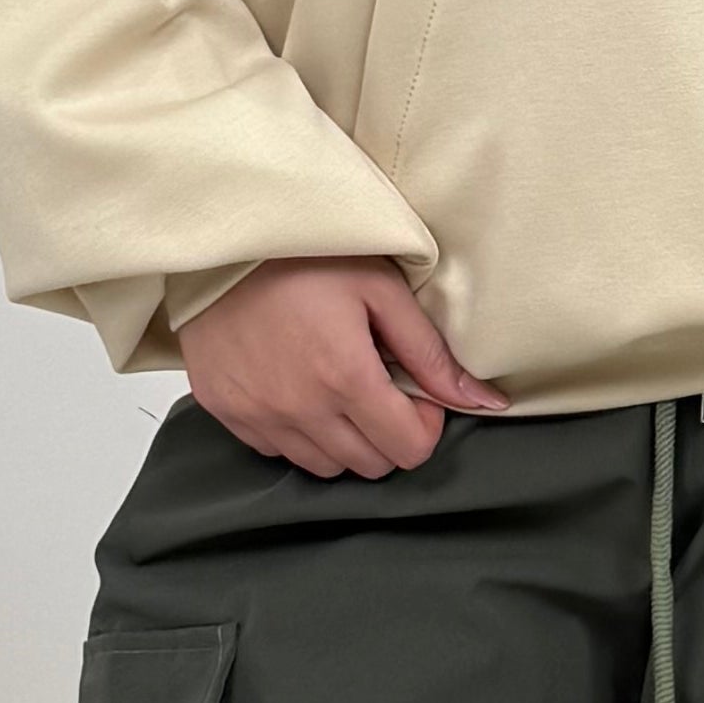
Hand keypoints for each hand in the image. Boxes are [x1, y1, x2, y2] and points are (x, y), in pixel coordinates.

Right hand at [179, 258, 509, 476]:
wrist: (221, 236)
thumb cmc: (305, 252)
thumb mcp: (381, 287)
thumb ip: (430, 353)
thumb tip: (482, 401)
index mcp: (345, 376)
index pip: (409, 449)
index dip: (424, 423)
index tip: (415, 391)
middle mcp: (299, 408)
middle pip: (370, 465)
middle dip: (388, 432)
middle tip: (379, 385)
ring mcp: (257, 415)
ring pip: (324, 466)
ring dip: (343, 438)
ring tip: (337, 386)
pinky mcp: (224, 411)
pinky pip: (276, 450)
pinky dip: (297, 432)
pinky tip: (297, 387)